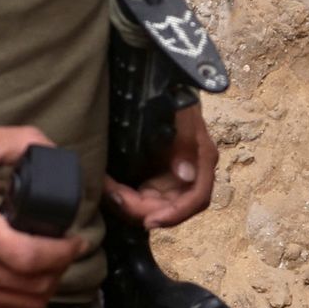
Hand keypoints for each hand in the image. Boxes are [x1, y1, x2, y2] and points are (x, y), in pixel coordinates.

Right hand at [0, 124, 82, 307]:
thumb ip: (23, 141)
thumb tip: (54, 152)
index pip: (30, 257)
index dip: (62, 253)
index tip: (75, 240)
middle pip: (33, 284)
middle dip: (60, 267)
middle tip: (66, 249)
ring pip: (24, 304)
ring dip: (47, 286)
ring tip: (52, 264)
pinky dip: (27, 302)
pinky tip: (32, 282)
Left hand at [104, 100, 216, 230]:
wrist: (159, 86)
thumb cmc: (172, 97)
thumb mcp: (181, 113)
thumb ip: (185, 141)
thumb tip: (186, 175)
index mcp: (201, 161)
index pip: (196, 198)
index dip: (175, 215)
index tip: (150, 221)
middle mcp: (189, 175)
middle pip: (170, 209)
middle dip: (141, 209)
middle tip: (113, 196)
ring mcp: (171, 178)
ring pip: (152, 206)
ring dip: (129, 203)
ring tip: (107, 188)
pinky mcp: (154, 178)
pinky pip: (139, 197)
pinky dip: (123, 195)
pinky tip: (108, 186)